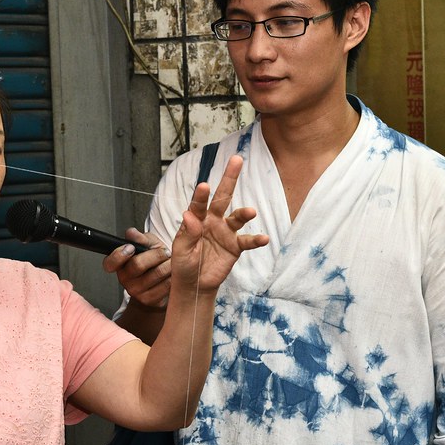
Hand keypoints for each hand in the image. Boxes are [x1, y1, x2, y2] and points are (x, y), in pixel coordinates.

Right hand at [103, 228, 171, 308]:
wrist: (162, 282)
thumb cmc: (153, 261)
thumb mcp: (148, 245)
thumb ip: (140, 238)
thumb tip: (131, 233)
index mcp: (119, 264)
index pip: (110, 262)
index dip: (119, 254)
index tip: (131, 247)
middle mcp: (124, 278)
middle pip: (138, 264)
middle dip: (156, 255)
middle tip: (165, 252)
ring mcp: (135, 291)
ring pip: (156, 273)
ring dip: (168, 265)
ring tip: (171, 262)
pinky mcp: (148, 299)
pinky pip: (165, 285)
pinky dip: (173, 276)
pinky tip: (172, 274)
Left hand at [171, 154, 266, 292]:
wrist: (194, 284)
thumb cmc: (183, 264)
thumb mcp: (181, 250)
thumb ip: (188, 233)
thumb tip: (189, 214)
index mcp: (196, 219)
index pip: (198, 204)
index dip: (201, 196)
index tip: (204, 186)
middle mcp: (212, 220)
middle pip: (222, 197)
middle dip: (229, 179)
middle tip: (237, 160)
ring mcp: (226, 232)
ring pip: (237, 217)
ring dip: (244, 213)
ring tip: (251, 211)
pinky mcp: (235, 246)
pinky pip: (248, 241)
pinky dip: (256, 240)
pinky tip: (263, 239)